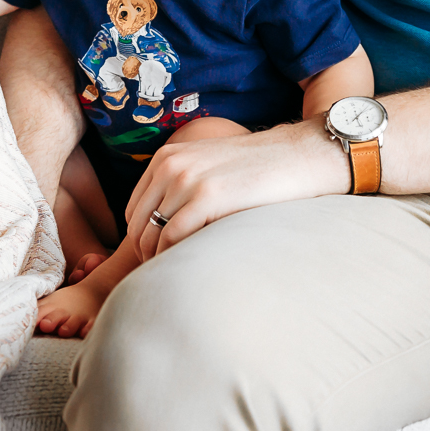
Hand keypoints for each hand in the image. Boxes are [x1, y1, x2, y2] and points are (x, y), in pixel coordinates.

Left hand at [125, 118, 348, 259]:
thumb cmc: (255, 171)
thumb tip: (158, 231)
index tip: (158, 259)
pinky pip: (172, 237)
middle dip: (146, 254)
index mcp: (166, 158)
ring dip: (159, 260)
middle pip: (137, 224)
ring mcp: (186, 179)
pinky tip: (190, 266)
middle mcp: (169, 165)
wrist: (296, 156)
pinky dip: (174, 257)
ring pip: (151, 234)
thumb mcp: (206, 168)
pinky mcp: (206, 197)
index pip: (133, 209)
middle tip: (165, 274)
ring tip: (179, 274)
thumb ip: (179, 188)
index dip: (141, 238)